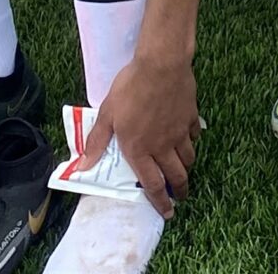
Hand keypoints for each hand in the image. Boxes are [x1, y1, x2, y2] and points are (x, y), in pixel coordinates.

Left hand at [75, 44, 201, 218]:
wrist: (161, 65)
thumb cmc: (130, 88)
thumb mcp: (107, 114)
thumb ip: (96, 142)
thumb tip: (83, 167)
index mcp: (140, 150)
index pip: (152, 185)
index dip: (160, 202)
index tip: (167, 212)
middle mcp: (163, 146)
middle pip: (177, 176)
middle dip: (180, 191)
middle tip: (180, 197)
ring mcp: (179, 132)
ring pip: (188, 158)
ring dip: (186, 168)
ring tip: (183, 169)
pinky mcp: (190, 117)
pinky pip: (194, 135)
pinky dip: (191, 141)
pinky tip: (188, 137)